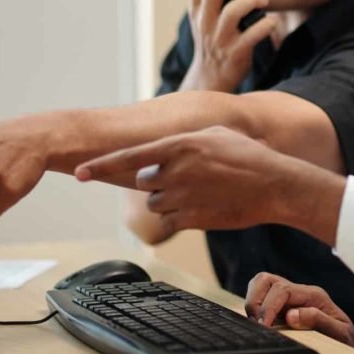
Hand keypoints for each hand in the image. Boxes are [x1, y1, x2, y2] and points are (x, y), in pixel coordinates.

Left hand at [75, 126, 345, 242]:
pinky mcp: (191, 218)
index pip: (129, 157)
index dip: (100, 166)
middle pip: (143, 182)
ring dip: (168, 199)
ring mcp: (183, 197)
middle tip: (184, 177)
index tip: (79, 174)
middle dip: (156, 181)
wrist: (274, 185)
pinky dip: (180, 215)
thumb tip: (163, 148)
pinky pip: (170, 220)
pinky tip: (204, 205)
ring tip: (199, 191)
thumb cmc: (249, 156)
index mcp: (179, 145)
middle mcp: (176, 171)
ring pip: (155, 203)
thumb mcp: (215, 133)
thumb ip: (184, 140)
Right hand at [181, 0, 274, 92]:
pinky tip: (270, 22)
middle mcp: (205, 22)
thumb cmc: (213, 39)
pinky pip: (253, 35)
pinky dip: (266, 25)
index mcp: (196, 9)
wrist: (211, 78)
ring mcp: (219, 38)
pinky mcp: (236, 53)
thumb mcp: (201, 15)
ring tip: (261, 0)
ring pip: (233, 11)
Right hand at [245, 273, 353, 353]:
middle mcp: (300, 292)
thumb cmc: (346, 339)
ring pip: (261, 284)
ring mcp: (290, 298)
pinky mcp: (282, 307)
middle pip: (266, 280)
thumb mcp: (340, 333)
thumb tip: (291, 315)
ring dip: (253, 301)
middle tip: (258, 325)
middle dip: (256, 302)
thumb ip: (319, 321)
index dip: (268, 307)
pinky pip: (261, 297)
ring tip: (257, 323)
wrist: (351, 343)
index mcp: (313, 295)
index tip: (263, 327)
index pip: (282, 290)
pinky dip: (254, 306)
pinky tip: (259, 324)